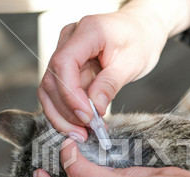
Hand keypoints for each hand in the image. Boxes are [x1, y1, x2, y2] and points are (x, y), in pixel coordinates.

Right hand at [38, 0, 189, 141]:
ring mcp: (65, 52)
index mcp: (88, 31)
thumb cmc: (140, 40)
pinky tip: (80, 125)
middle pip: (51, 79)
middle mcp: (69, 39)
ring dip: (62, 115)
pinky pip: (58, 91)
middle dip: (65, 111)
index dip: (70, 95)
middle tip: (84, 133)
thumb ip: (110, 85)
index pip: (63, 64)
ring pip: (49, 89)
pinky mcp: (67, 66)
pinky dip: (67, 111)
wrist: (140, 29)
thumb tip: (94, 108)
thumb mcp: (131, 63)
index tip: (86, 117)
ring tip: (82, 133)